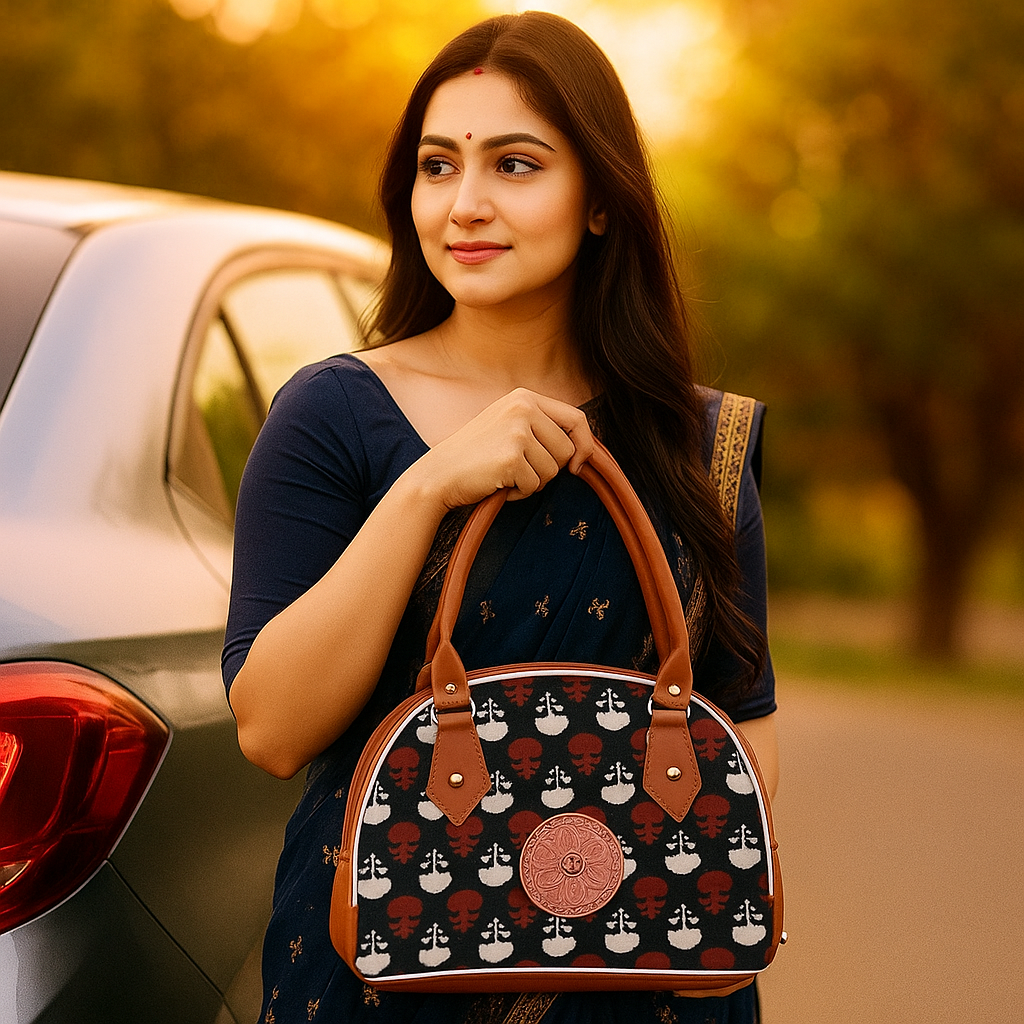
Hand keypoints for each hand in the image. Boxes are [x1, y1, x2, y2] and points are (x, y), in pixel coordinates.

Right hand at [410, 388, 594, 509]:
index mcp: (524, 397)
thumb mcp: (508, 425)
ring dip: (533, 482)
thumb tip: (584, 448)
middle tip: (520, 469)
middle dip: (550, 468)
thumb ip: (541, 427)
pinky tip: (498, 483)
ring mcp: (517, 431)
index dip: (585, 444)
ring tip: (505, 474)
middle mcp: (523, 407)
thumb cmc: (476, 455)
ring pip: (553, 471)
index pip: (576, 417)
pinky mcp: (511, 457)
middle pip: (567, 449)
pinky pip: (535, 485)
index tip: (578, 464)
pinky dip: (520, 493)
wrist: (439, 474)